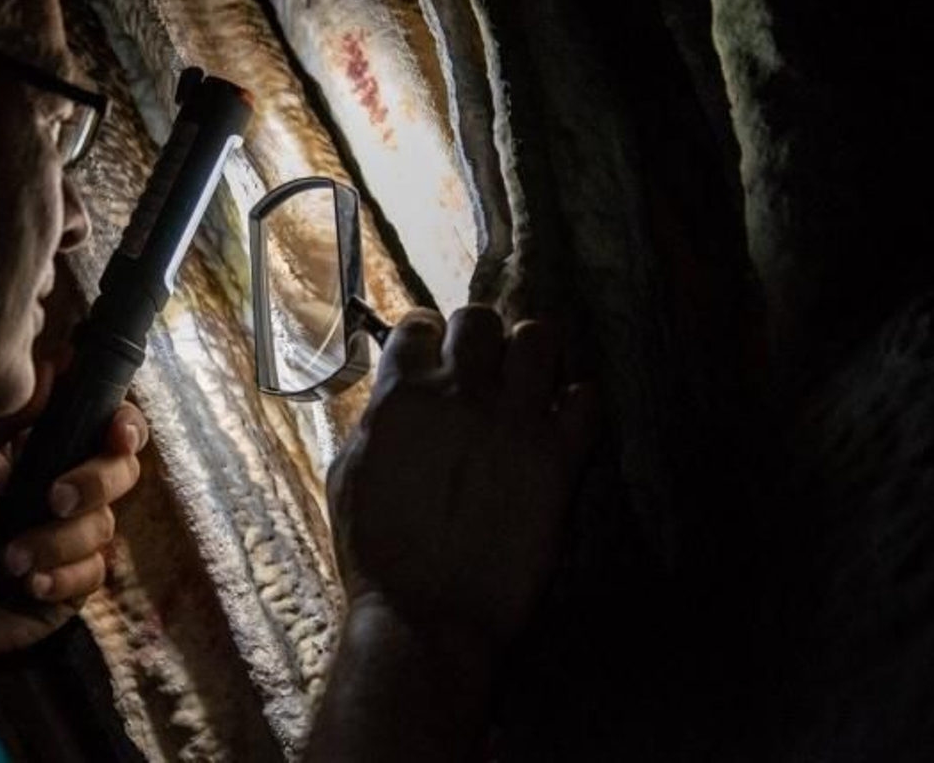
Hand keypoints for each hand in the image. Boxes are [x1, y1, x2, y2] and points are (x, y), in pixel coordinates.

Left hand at [0, 404, 148, 671]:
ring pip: (103, 526)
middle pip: (122, 470)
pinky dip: (62, 576)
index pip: (103, 424)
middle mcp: (66, 486)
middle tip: (54, 498)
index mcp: (41, 449)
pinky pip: (92, 573)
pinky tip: (29, 583)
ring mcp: (72, 536)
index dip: (124, 423)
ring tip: (9, 558)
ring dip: (57, 541)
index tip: (116, 431)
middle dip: (96, 482)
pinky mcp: (72, 582)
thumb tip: (52, 368)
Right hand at [327, 306, 597, 650]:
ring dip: (528, 355)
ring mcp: (515, 420)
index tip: (430, 355)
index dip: (424, 339)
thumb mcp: (348, 473)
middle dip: (477, 336)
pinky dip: (575, 403)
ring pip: (540, 339)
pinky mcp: (558, 457)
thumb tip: (394, 399)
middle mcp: (462, 393)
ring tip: (522, 384)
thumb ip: (376, 421)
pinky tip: (560, 422)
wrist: (427, 615)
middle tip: (477, 370)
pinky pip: (585, 398)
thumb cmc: (375, 552)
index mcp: (404, 394)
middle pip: (480, 318)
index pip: (418, 325)